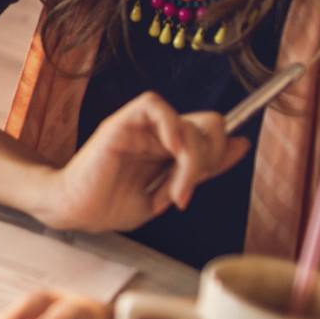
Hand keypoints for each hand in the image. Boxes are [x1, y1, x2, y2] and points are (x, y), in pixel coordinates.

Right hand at [35, 92, 247, 232]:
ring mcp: (140, 127)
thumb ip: (201, 170)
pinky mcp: (121, 124)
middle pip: (209, 123)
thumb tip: (241, 144)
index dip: (223, 148)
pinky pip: (154, 106)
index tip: (220, 168)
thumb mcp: (168, 193)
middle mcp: (158, 132)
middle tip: (186, 191)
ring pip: (187, 120)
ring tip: (174, 192)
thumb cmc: (113, 205)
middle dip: (210, 158)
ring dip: (191, 159)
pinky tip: (171, 152)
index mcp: (169, 146)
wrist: (78, 212)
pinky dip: (171, 126)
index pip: (211, 130)